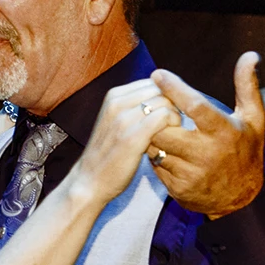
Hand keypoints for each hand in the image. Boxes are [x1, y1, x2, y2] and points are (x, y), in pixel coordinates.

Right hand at [65, 79, 178, 206]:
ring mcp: (124, 119)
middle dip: (173, 105)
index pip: (153, 82)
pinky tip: (169, 141)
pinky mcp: (133, 137)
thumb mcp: (116, 122)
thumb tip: (163, 96)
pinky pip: (165, 117)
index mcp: (114, 96)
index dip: (166, 97)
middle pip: (162, 90)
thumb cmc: (109, 155)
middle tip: (172, 126)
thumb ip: (134, 107)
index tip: (166, 116)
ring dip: (175, 117)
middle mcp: (117, 102)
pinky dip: (173, 127)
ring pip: (166, 102)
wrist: (89, 182)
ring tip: (171, 134)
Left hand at [144, 54, 264, 217]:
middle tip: (154, 104)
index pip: (194, 106)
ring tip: (156, 125)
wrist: (242, 198)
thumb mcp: (253, 118)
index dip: (174, 88)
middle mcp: (207, 154)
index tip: (159, 74)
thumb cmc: (247, 150)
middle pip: (165, 128)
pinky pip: (155, 166)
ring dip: (151, 134)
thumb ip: (247, 86)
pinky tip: (162, 148)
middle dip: (156, 114)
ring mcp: (191, 174)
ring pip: (155, 147)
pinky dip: (155, 154)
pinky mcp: (179, 188)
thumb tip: (250, 55)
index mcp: (224, 132)